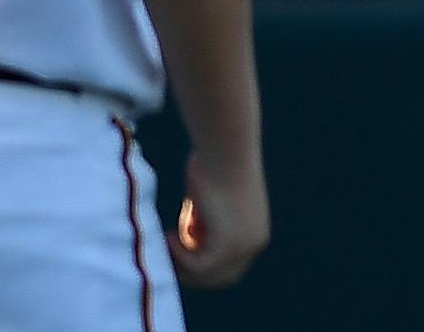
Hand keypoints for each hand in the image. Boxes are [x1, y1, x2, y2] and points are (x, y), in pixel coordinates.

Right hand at [170, 151, 268, 289]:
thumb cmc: (218, 158)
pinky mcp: (227, 246)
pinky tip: (169, 235)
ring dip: (183, 264)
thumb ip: (209, 216)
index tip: (181, 246)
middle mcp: (255, 242)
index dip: (205, 261)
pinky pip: (199, 266)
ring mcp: (244, 247)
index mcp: (256, 230)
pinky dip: (180, 255)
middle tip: (169, 253)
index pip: (232, 264)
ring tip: (167, 241)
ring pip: (209, 275)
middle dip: (194, 270)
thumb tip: (194, 228)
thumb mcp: (214, 193)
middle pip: (223, 276)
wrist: (226, 147)